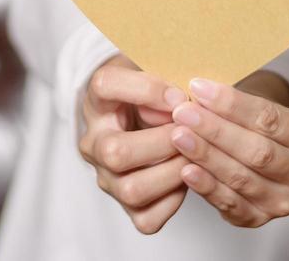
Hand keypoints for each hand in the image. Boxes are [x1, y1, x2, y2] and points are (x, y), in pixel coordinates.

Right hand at [77, 53, 190, 233]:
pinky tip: (186, 178)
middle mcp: (94, 142)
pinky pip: (147, 218)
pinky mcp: (126, 206)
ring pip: (132, 189)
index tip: (180, 95)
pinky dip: (173, 202)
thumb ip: (167, 77)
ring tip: (194, 156)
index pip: (105, 85)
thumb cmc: (153, 92)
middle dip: (163, 142)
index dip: (146, 89)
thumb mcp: (155, 70)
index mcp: (97, 100)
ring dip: (172, 173)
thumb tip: (180, 104)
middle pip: (115, 152)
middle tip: (191, 132)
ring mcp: (107, 178)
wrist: (140, 118)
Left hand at [167, 75, 288, 227]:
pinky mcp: (260, 218)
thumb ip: (234, 104)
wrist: (262, 153)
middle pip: (257, 151)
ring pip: (242, 177)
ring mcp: (284, 200)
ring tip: (179, 136)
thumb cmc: (256, 124)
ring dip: (206, 156)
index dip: (231, 104)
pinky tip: (186, 170)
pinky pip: (230, 203)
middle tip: (183, 113)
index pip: (269, 118)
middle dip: (216, 130)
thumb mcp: (258, 106)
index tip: (198, 88)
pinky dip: (206, 186)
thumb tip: (197, 91)